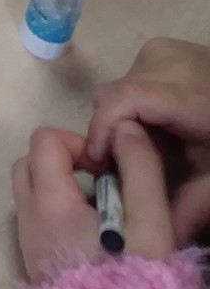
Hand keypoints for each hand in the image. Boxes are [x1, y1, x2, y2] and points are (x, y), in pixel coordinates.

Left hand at [13, 123, 174, 282]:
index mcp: (50, 203)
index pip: (44, 140)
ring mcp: (27, 246)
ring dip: (57, 191)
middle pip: (27, 164)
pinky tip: (89, 240)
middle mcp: (27, 221)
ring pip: (30, 195)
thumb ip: (139, 170)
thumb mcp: (149, 225)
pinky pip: (35, 224)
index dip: (77, 142)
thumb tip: (124, 128)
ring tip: (99, 215)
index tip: (106, 169)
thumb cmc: (133, 282)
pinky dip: (55, 217)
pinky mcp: (33, 267)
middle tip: (100, 186)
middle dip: (60, 163)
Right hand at [87, 38, 209, 244]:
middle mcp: (169, 62)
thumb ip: (187, 207)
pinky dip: (131, 107)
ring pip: (116, 89)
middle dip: (111, 134)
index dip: (103, 129)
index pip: (128, 99)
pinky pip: (128, 80)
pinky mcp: (158, 48)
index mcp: (190, 96)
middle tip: (123, 168)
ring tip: (147, 148)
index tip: (97, 165)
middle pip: (115, 97)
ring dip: (120, 122)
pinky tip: (157, 127)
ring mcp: (162, 51)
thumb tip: (151, 239)